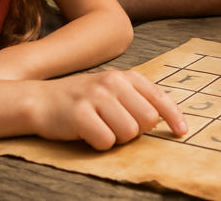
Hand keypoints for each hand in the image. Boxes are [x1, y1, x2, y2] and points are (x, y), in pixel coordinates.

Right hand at [32, 70, 186, 149]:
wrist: (39, 100)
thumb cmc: (80, 99)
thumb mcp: (109, 89)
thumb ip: (135, 98)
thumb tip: (161, 119)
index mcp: (124, 77)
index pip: (158, 97)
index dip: (174, 117)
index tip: (182, 132)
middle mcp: (112, 82)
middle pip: (146, 120)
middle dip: (136, 131)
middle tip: (116, 126)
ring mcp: (96, 97)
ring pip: (128, 133)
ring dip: (116, 138)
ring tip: (100, 127)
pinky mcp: (80, 115)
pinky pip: (106, 141)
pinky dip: (99, 143)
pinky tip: (87, 133)